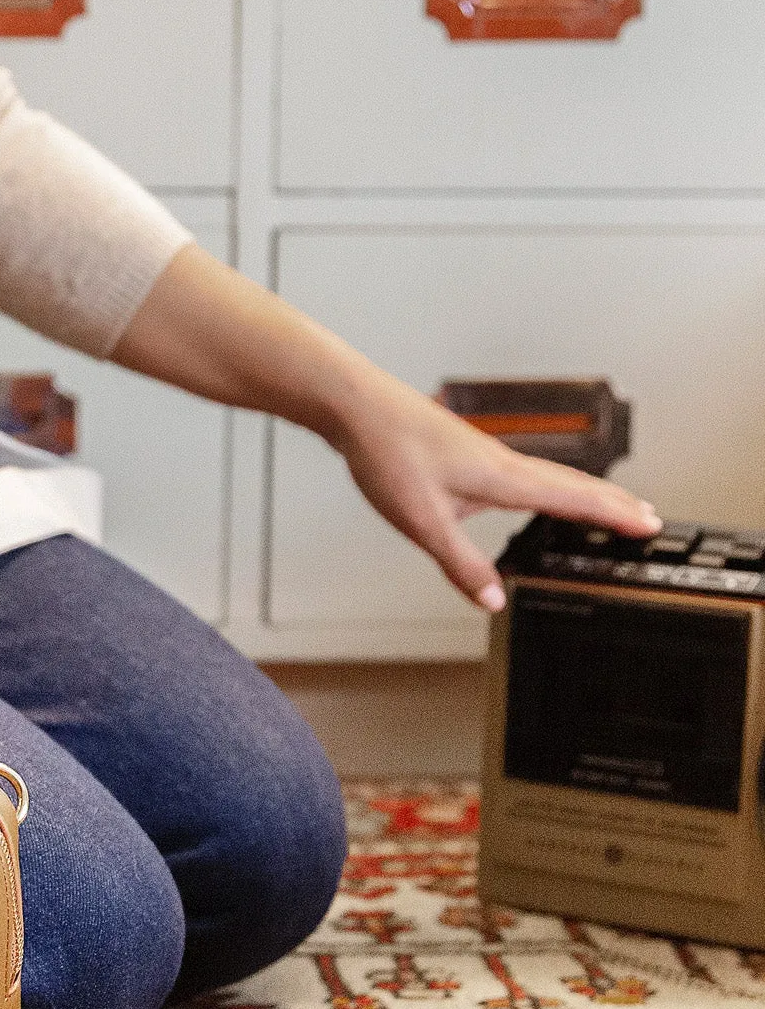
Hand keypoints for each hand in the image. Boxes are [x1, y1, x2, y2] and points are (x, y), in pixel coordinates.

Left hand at [330, 369, 662, 609]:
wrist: (358, 410)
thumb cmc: (388, 453)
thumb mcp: (423, 523)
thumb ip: (460, 564)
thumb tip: (492, 599)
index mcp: (504, 478)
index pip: (574, 501)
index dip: (615, 517)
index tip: (650, 526)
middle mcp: (503, 462)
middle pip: (573, 484)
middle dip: (612, 503)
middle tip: (648, 516)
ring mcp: (486, 454)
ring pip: (550, 475)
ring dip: (584, 492)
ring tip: (607, 506)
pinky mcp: (467, 451)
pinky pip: (525, 470)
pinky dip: (549, 483)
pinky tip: (534, 491)